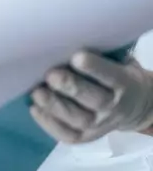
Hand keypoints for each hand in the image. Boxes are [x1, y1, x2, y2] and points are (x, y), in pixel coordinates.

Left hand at [30, 51, 152, 143]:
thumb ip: (97, 52)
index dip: (95, 68)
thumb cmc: (113, 70)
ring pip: (79, 120)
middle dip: (70, 87)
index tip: (76, 57)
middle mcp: (114, 106)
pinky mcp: (88, 135)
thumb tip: (65, 35)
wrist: (134, 104)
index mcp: (123, 82)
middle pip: (94, 100)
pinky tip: (35, 109)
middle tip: (50, 75)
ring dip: (56, 107)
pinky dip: (51, 124)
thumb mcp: (115, 59)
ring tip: (37, 93)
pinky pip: (70, 135)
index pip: (111, 76)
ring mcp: (101, 124)